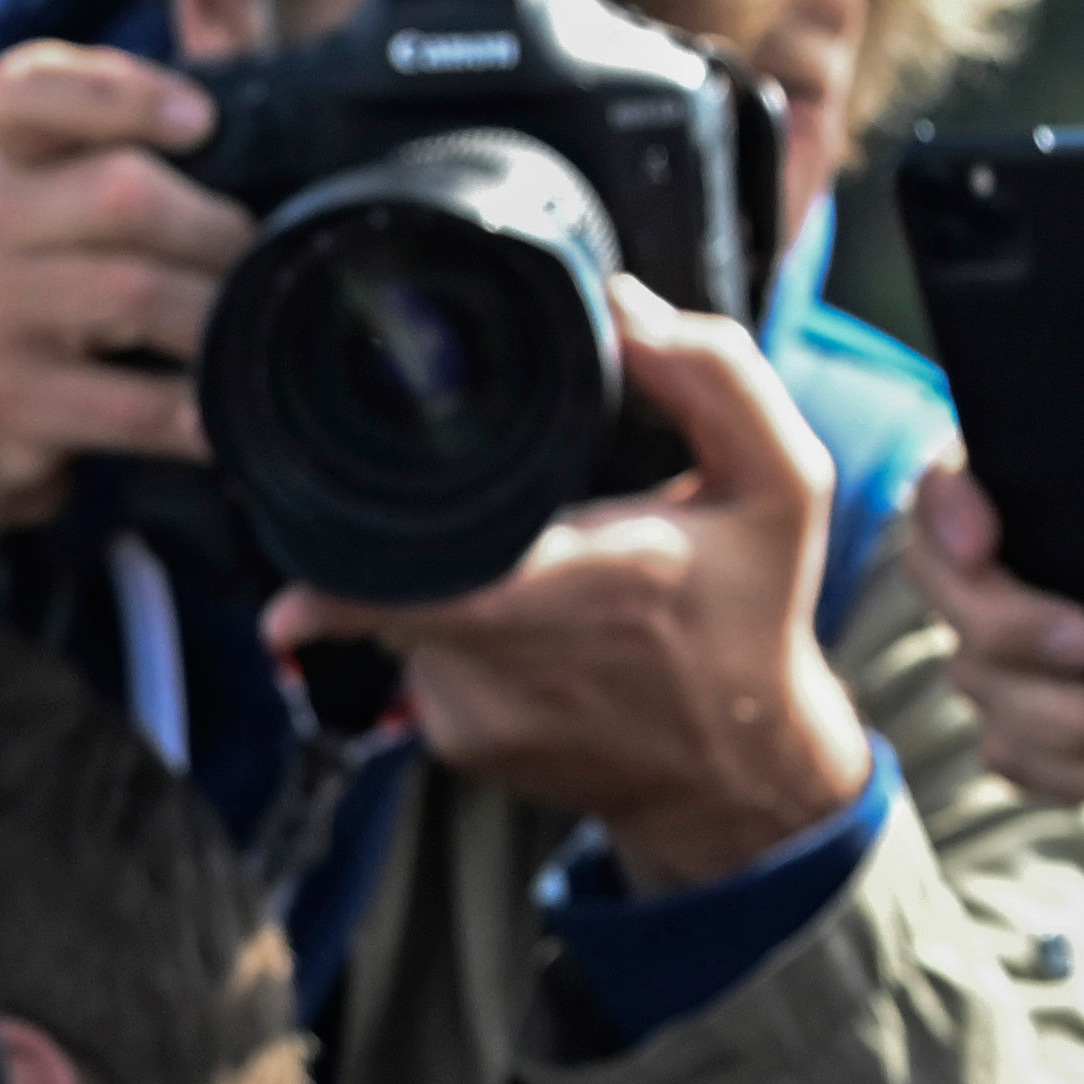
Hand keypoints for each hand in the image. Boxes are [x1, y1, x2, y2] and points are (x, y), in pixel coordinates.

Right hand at [0, 45, 248, 587]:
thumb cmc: (28, 316)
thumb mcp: (55, 224)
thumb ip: (129, 155)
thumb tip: (258, 86)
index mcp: (10, 169)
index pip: (27, 91)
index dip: (118, 93)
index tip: (199, 122)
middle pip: (121, 194)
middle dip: (216, 233)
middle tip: (261, 270)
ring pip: (129, 294)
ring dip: (214, 322)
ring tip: (253, 342)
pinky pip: (122, 405)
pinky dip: (189, 414)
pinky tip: (219, 421)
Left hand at [267, 281, 873, 893]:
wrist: (736, 777)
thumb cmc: (752, 620)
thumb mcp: (781, 484)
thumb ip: (715, 377)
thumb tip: (619, 306)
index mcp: (585, 585)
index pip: (424, 575)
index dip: (347, 563)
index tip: (302, 548)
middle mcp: (511, 659)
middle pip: (393, 572)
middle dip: (410, 526)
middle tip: (466, 501)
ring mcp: (473, 710)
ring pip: (404, 610)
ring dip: (445, 574)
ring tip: (535, 570)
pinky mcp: (458, 741)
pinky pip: (419, 659)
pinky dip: (453, 629)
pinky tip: (525, 630)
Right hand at [905, 462, 1083, 936]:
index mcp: (1077, 497)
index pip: (962, 476)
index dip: (947, 504)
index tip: (985, 540)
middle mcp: (1027, 572)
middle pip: (950, 592)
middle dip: (1008, 627)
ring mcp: (1017, 658)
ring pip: (981, 686)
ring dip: (1064, 715)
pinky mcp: (1029, 732)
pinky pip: (1011, 756)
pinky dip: (1073, 769)